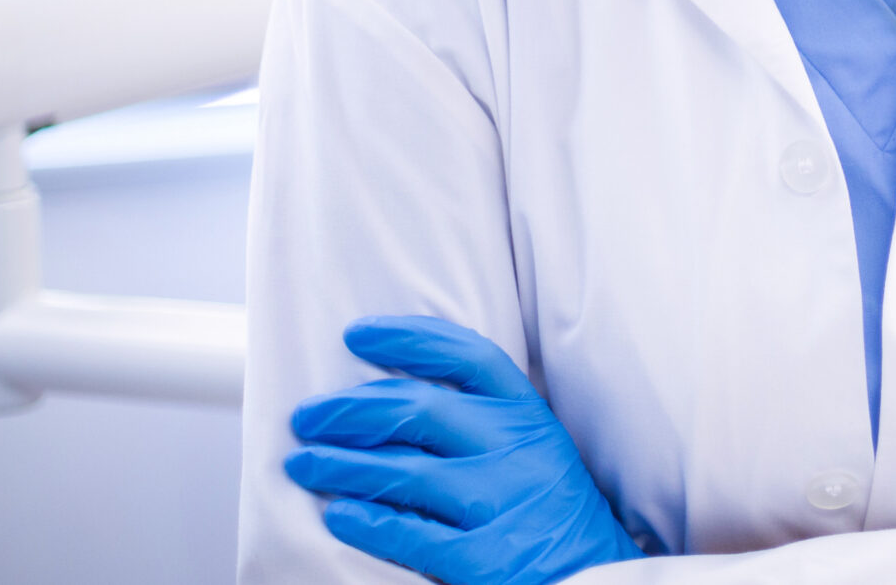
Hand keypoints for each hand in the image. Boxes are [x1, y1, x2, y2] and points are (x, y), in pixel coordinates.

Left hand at [284, 316, 645, 584]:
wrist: (594, 575)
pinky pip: (411, 535)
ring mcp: (501, 503)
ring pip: (405, 473)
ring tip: (301, 463)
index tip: (356, 334)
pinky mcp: (485, 559)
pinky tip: (337, 515)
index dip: (408, 339)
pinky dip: (368, 522)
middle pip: (420, 410)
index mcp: (528, 415)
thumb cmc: (548, 506)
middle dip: (350, 409)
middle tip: (307, 416)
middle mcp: (516, 451)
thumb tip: (391, 395)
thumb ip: (484, 417)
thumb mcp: (536, 445)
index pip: (467, 357)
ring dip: (341, 465)